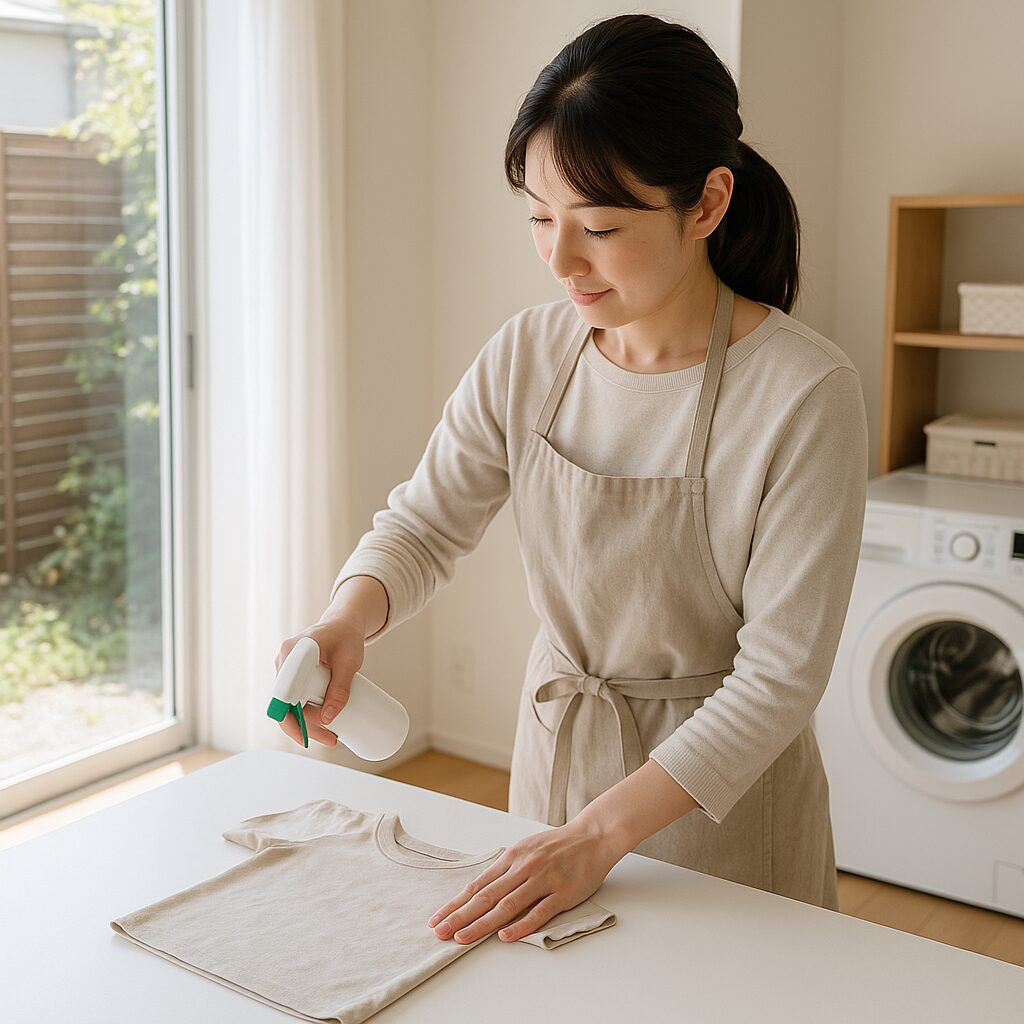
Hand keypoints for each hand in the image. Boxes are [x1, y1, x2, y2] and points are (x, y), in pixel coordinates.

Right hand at [273, 617, 365, 746]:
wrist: (343, 622)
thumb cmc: (346, 636)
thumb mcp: (350, 662)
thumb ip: (341, 688)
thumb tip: (328, 718)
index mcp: (293, 651)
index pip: (283, 692)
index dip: (291, 715)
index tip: (307, 733)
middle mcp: (284, 660)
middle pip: (285, 703)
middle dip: (304, 727)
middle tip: (331, 740)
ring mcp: (286, 668)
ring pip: (289, 704)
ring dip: (306, 724)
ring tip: (332, 737)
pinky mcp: (292, 675)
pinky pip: (294, 699)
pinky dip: (305, 715)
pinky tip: (321, 727)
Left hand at [426, 817, 624, 944]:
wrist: (593, 836)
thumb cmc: (558, 845)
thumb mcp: (527, 849)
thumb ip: (507, 869)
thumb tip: (481, 890)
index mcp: (512, 857)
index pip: (478, 884)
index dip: (457, 903)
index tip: (438, 918)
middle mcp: (524, 867)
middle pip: (486, 896)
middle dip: (460, 916)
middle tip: (440, 932)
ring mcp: (543, 880)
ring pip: (507, 905)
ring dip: (482, 923)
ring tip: (463, 937)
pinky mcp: (563, 893)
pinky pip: (539, 912)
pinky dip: (520, 926)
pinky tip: (505, 937)